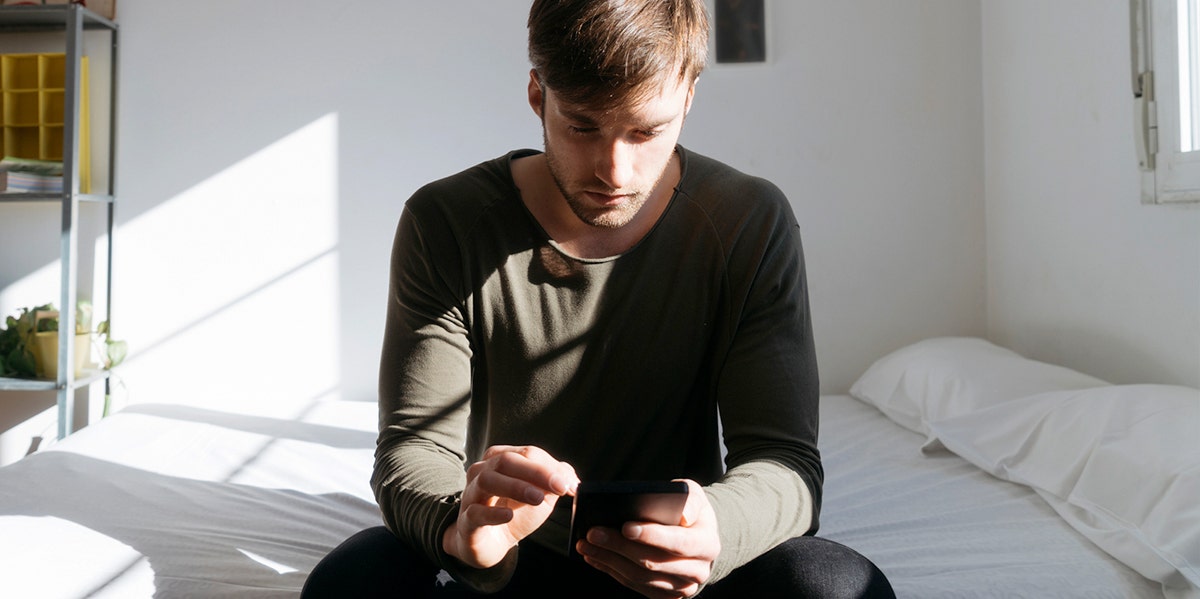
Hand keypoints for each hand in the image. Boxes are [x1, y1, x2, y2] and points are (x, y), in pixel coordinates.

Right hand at [443, 445, 578, 569]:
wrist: (490, 543)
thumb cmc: (513, 513)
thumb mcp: (538, 496)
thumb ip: (554, 482)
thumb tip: (571, 478)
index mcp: (500, 460)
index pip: (527, 453)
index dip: (550, 468)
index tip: (570, 485)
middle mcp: (482, 472)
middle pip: (507, 461)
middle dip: (536, 472)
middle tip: (560, 487)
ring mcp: (471, 494)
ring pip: (488, 480)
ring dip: (516, 487)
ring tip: (538, 498)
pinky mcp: (466, 520)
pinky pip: (476, 512)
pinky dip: (493, 513)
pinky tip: (509, 515)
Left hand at [576, 479, 720, 598]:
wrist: (696, 536)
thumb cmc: (688, 510)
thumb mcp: (694, 495)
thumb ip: (691, 501)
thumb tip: (683, 515)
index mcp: (707, 545)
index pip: (679, 543)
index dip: (651, 536)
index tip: (625, 526)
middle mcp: (697, 571)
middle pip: (653, 563)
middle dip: (619, 547)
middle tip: (593, 532)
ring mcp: (681, 587)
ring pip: (639, 578)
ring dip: (609, 560)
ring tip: (587, 543)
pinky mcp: (664, 595)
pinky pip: (634, 585)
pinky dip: (611, 571)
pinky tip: (595, 556)